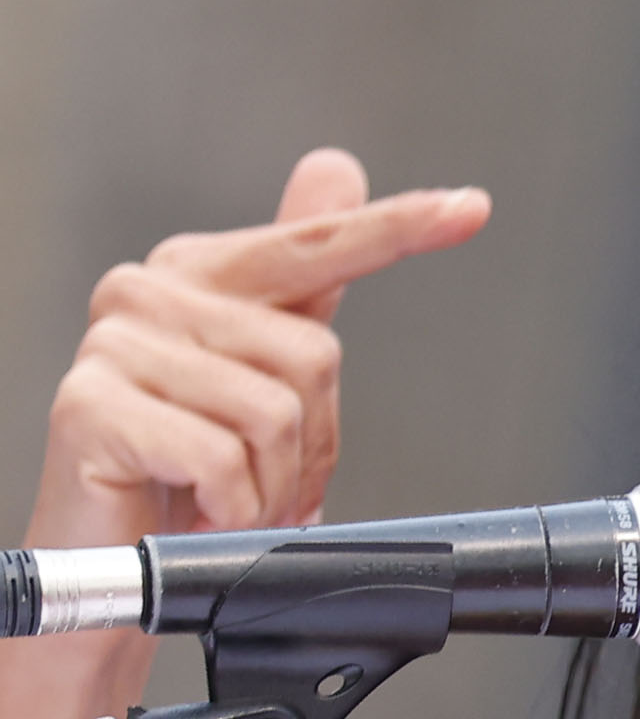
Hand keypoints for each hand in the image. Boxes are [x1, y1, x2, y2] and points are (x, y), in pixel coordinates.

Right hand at [24, 150, 488, 553]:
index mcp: (198, 275)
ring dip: (270, 490)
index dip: (396, 228)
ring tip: (227, 505)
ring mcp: (113, 347)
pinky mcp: (90, 408)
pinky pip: (222, 462)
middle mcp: (148, 293)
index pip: (315, 244)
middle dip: (310, 447)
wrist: (101, 550)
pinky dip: (231, 510)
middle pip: (313, 357)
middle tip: (265, 485)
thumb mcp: (258, 366)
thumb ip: (303, 277)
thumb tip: (333, 169)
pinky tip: (198, 516)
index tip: (470, 209)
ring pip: (273, 415)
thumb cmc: (180, 467)